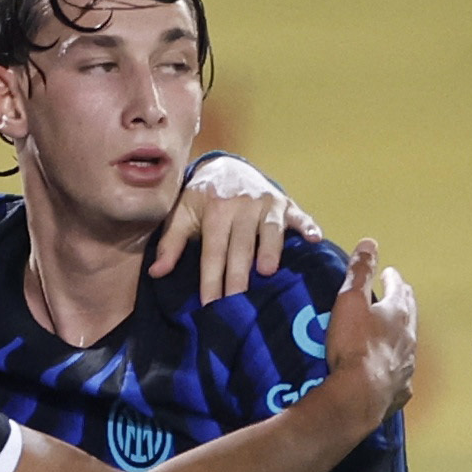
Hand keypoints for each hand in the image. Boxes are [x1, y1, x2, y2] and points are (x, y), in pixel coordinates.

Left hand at [151, 155, 323, 303]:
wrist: (227, 165)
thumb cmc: (202, 198)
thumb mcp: (181, 214)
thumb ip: (171, 243)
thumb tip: (155, 273)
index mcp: (215, 212)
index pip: (213, 253)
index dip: (211, 280)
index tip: (210, 305)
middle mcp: (242, 207)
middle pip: (241, 247)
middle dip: (238, 276)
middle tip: (238, 303)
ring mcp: (266, 204)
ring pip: (270, 231)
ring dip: (271, 249)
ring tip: (268, 272)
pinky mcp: (285, 203)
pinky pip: (298, 215)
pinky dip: (308, 225)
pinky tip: (315, 238)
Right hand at [324, 239, 416, 424]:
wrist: (359, 394)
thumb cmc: (353, 347)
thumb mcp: (350, 301)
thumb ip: (359, 271)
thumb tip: (370, 243)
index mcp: (397, 313)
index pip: (398, 289)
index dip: (392, 279)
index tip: (390, 273)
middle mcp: (409, 337)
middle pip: (409, 314)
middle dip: (402, 302)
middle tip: (396, 295)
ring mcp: (407, 364)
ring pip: (407, 342)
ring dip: (401, 334)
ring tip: (392, 331)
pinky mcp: (400, 388)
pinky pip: (400, 372)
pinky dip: (396, 365)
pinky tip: (391, 369)